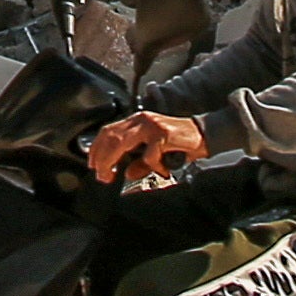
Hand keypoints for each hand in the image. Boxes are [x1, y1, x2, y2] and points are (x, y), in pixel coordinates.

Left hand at [85, 111, 205, 186]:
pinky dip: (151, 166)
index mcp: (136, 121)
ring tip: (113, 175)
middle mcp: (141, 120)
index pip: (108, 130)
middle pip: (110, 136)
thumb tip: (126, 172)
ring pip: (121, 142)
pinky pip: (149, 155)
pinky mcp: (163, 135)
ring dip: (113, 161)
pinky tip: (161, 170)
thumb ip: (139, 161)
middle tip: (101, 175)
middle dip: (101, 158)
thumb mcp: (154, 153)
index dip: (96, 148)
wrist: (203, 136)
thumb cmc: (178, 144)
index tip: (92, 164)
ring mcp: (152, 126)